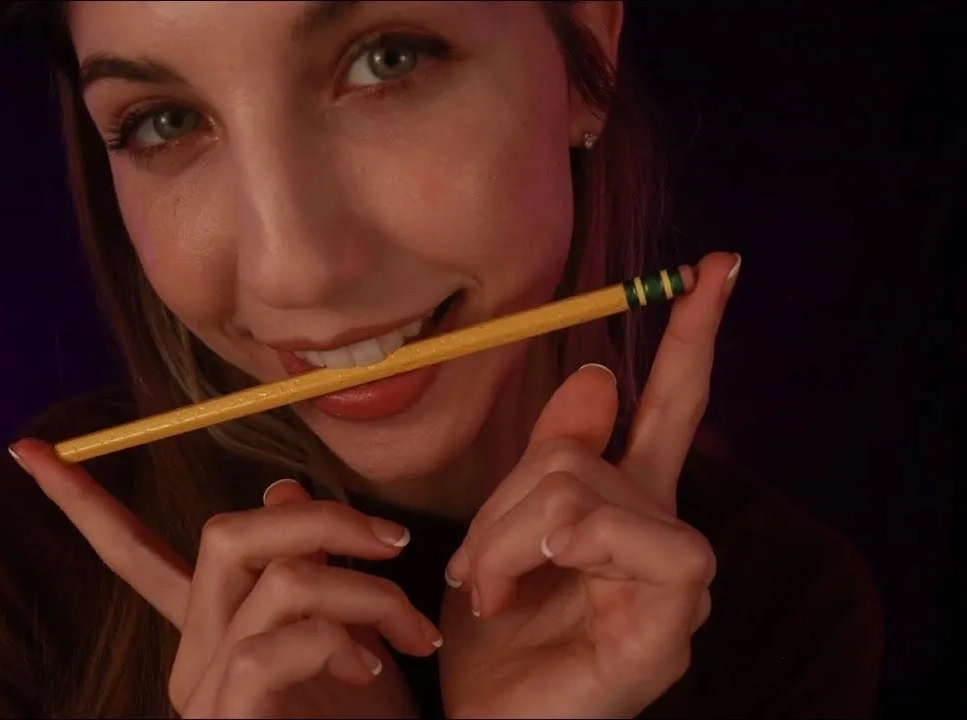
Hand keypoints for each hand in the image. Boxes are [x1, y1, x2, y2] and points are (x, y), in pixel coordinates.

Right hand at [8, 445, 440, 717]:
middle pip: (224, 536)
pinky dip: (334, 641)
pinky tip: (369, 672)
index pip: (134, 554)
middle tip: (395, 540)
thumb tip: (282, 486)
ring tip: (409, 637)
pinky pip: (267, 649)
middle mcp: (192, 657)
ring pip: (274, 583)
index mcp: (208, 630)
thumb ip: (305, 566)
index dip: (81, 502)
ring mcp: (203, 693)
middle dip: (319, 517)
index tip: (28, 452)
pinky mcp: (226, 719)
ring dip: (363, 592)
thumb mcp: (343, 637)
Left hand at [439, 253, 739, 717]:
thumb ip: (552, 455)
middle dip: (506, 496)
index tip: (716, 266)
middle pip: (589, 451)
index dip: (690, 338)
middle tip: (471, 566)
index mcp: (630, 510)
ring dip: (506, 535)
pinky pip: (636, 543)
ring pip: (585, 489)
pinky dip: (551, 552)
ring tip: (482, 590)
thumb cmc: (492, 640)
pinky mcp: (669, 632)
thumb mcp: (503, 531)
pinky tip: (516, 594)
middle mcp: (664, 540)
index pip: (672, 408)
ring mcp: (674, 589)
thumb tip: (599, 373)